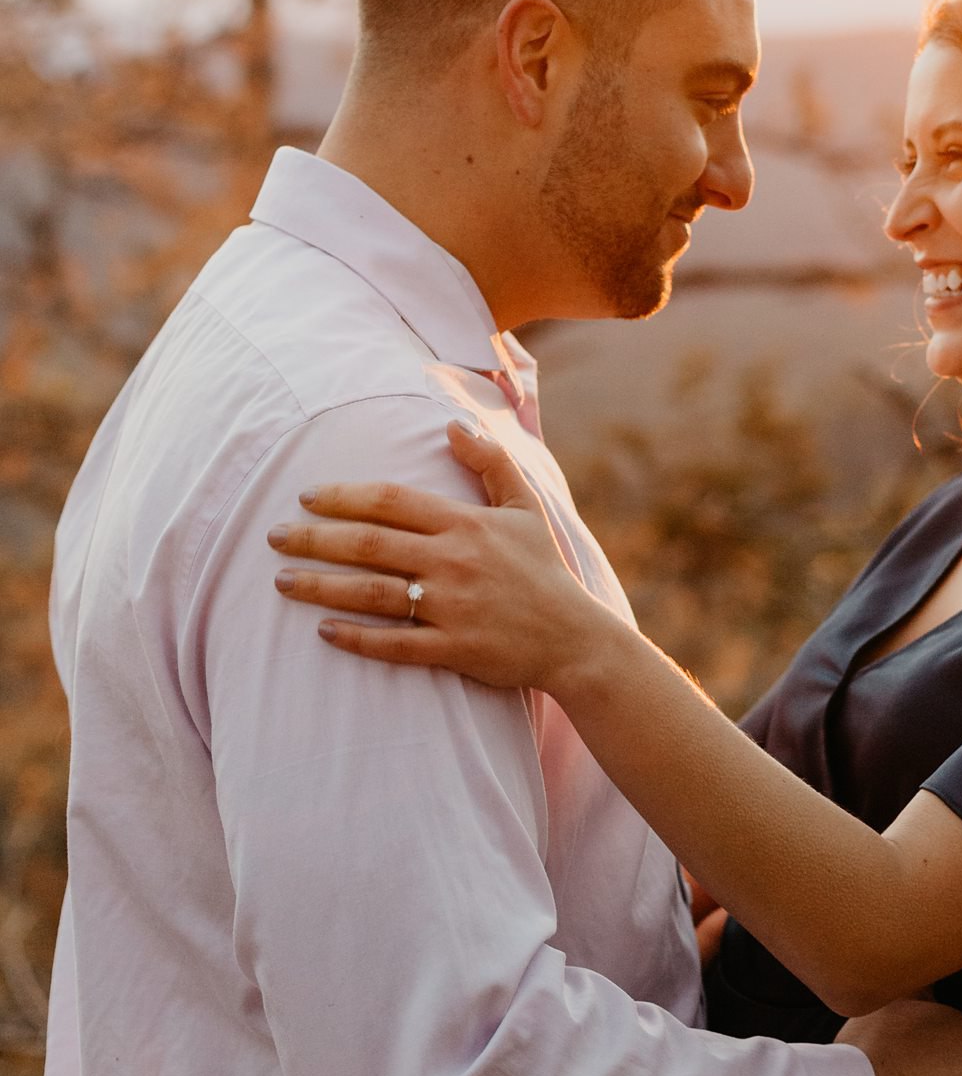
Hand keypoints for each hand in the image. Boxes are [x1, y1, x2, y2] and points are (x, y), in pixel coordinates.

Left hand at [267, 422, 616, 693]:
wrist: (574, 638)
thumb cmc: (544, 570)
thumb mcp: (526, 507)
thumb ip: (490, 463)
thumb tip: (453, 426)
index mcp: (465, 524)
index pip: (391, 501)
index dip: (344, 496)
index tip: (307, 497)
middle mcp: (453, 562)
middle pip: (369, 544)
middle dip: (314, 538)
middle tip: (273, 537)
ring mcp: (452, 608)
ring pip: (372, 594)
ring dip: (321, 586)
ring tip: (282, 581)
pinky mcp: (454, 649)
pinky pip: (395, 645)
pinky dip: (357, 638)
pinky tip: (323, 631)